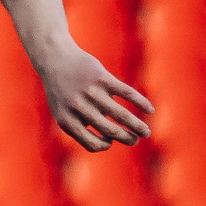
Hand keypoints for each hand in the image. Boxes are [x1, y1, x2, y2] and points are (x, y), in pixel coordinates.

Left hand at [37, 39, 153, 150]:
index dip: (104, 145)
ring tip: (146, 132)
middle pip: (110, 130)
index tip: (111, 141)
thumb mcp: (63, 112)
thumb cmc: (62, 91)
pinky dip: (141, 102)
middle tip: (136, 140)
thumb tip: (109, 140)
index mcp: (67, 121)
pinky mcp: (102, 78)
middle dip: (127, 139)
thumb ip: (80, 127)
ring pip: (121, 115)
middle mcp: (79, 109)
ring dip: (137, 126)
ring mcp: (91, 93)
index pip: (92, 143)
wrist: (55, 60)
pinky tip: (150, 110)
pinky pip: (127, 93)